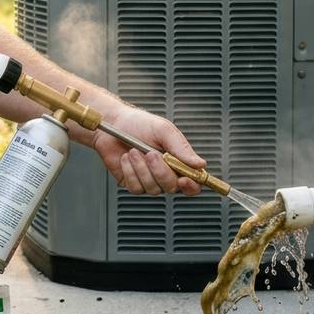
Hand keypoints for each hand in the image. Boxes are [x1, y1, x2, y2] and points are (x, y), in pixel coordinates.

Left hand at [90, 106, 206, 195]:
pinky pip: (136, 188)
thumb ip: (181, 148)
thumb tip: (200, 164)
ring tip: (134, 151)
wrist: (112, 124)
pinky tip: (126, 159)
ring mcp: (149, 180)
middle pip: (172, 187)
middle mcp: (165, 174)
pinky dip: (130, 171)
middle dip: (160, 171)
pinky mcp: (132, 183)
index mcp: (178, 161)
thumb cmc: (139, 124)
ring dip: (142, 168)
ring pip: (153, 189)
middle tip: (150, 153)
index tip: (184, 179)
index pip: (194, 182)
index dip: (192, 185)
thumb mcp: (164, 130)